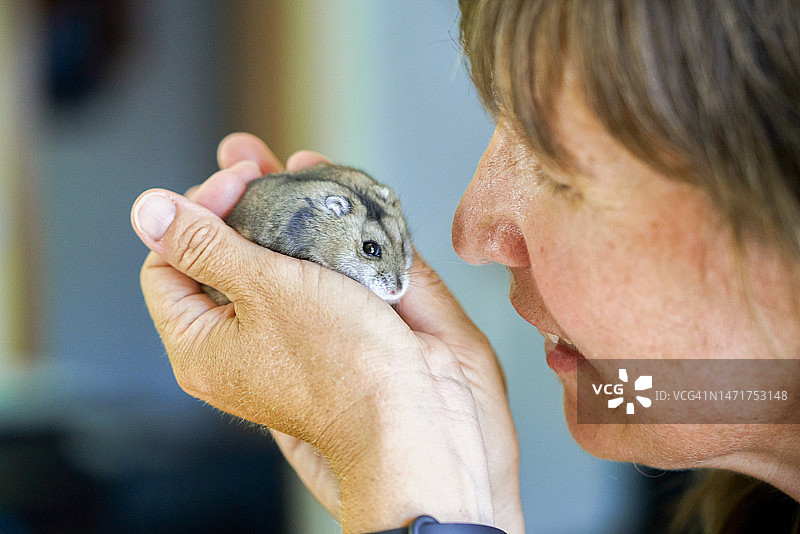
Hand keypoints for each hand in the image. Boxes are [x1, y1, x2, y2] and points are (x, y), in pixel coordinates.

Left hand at [131, 133, 523, 532]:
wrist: (417, 414)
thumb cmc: (342, 364)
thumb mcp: (264, 290)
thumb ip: (204, 245)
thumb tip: (147, 210)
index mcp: (203, 346)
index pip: (167, 266)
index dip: (191, 214)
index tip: (235, 185)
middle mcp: (239, 344)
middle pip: (219, 259)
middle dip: (238, 203)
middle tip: (258, 165)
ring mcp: (286, 336)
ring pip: (269, 261)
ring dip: (280, 211)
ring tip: (293, 167)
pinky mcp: (328, 328)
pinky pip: (311, 274)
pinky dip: (318, 236)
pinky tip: (331, 201)